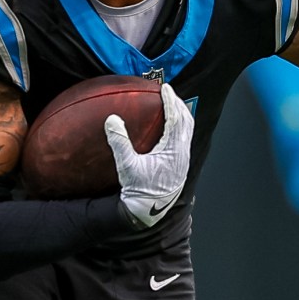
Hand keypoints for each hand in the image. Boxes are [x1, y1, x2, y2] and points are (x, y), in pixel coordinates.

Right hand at [105, 83, 193, 228]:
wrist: (149, 212)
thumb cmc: (138, 190)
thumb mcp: (126, 167)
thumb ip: (119, 142)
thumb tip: (111, 119)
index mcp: (173, 150)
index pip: (175, 118)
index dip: (170, 100)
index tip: (165, 87)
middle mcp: (182, 153)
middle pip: (186, 121)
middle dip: (178, 104)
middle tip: (168, 92)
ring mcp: (183, 160)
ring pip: (187, 130)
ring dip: (181, 115)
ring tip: (171, 105)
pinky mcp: (180, 165)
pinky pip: (183, 139)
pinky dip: (179, 127)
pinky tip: (168, 128)